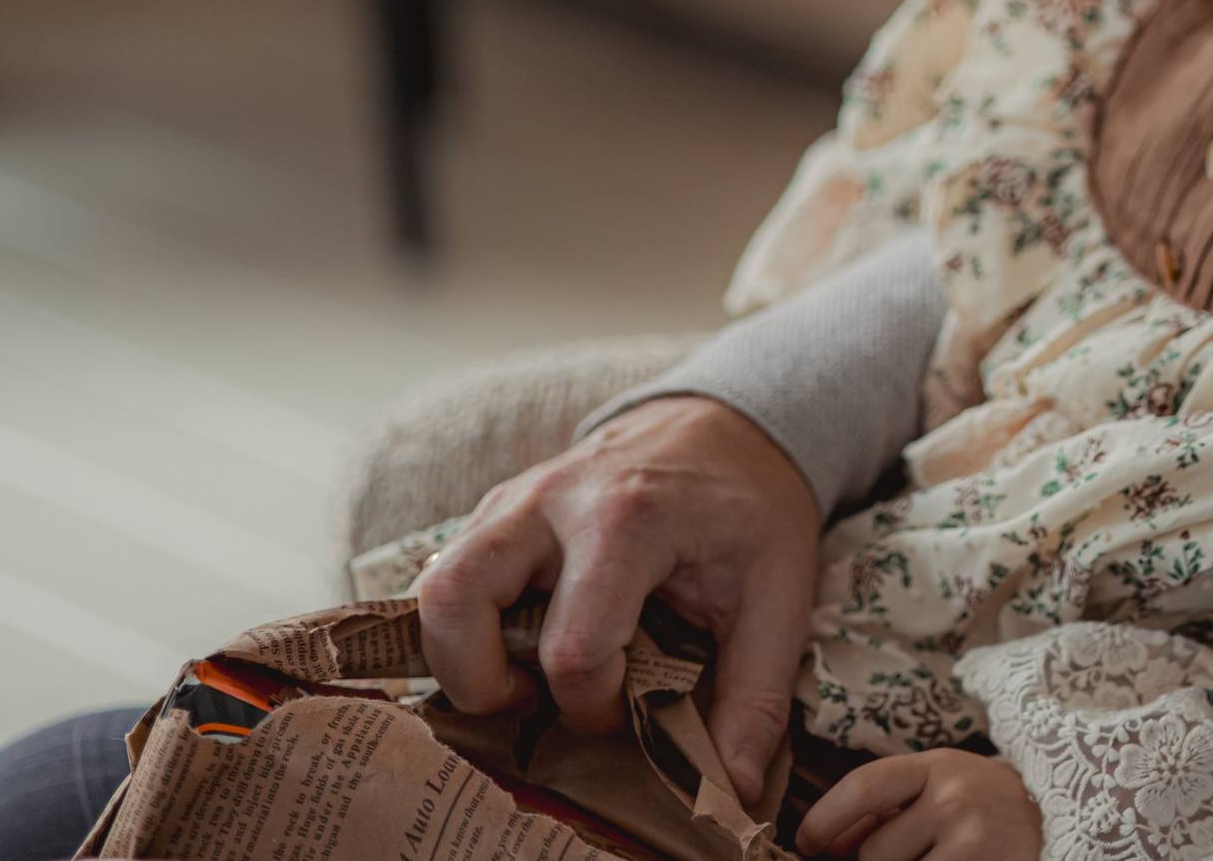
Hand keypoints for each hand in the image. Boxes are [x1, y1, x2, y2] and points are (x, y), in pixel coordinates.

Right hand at [416, 396, 820, 803]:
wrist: (733, 425)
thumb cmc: (754, 509)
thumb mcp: (778, 597)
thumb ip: (755, 696)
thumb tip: (735, 789)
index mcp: (630, 521)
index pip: (572, 648)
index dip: (592, 709)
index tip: (627, 714)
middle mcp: (554, 500)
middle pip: (457, 600)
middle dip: (478, 682)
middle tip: (530, 705)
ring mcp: (516, 497)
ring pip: (433, 584)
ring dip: (459, 652)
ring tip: (520, 677)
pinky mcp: (498, 506)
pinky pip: (446, 571)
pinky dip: (462, 622)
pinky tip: (514, 642)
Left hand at [796, 749, 1043, 860]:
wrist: (1059, 818)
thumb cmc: (982, 806)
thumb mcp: (938, 789)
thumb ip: (885, 810)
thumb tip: (831, 845)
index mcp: (936, 766)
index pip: (864, 786)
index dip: (825, 819)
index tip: (807, 842)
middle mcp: (954, 797)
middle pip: (874, 852)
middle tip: (910, 854)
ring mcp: (974, 839)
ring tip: (937, 858)